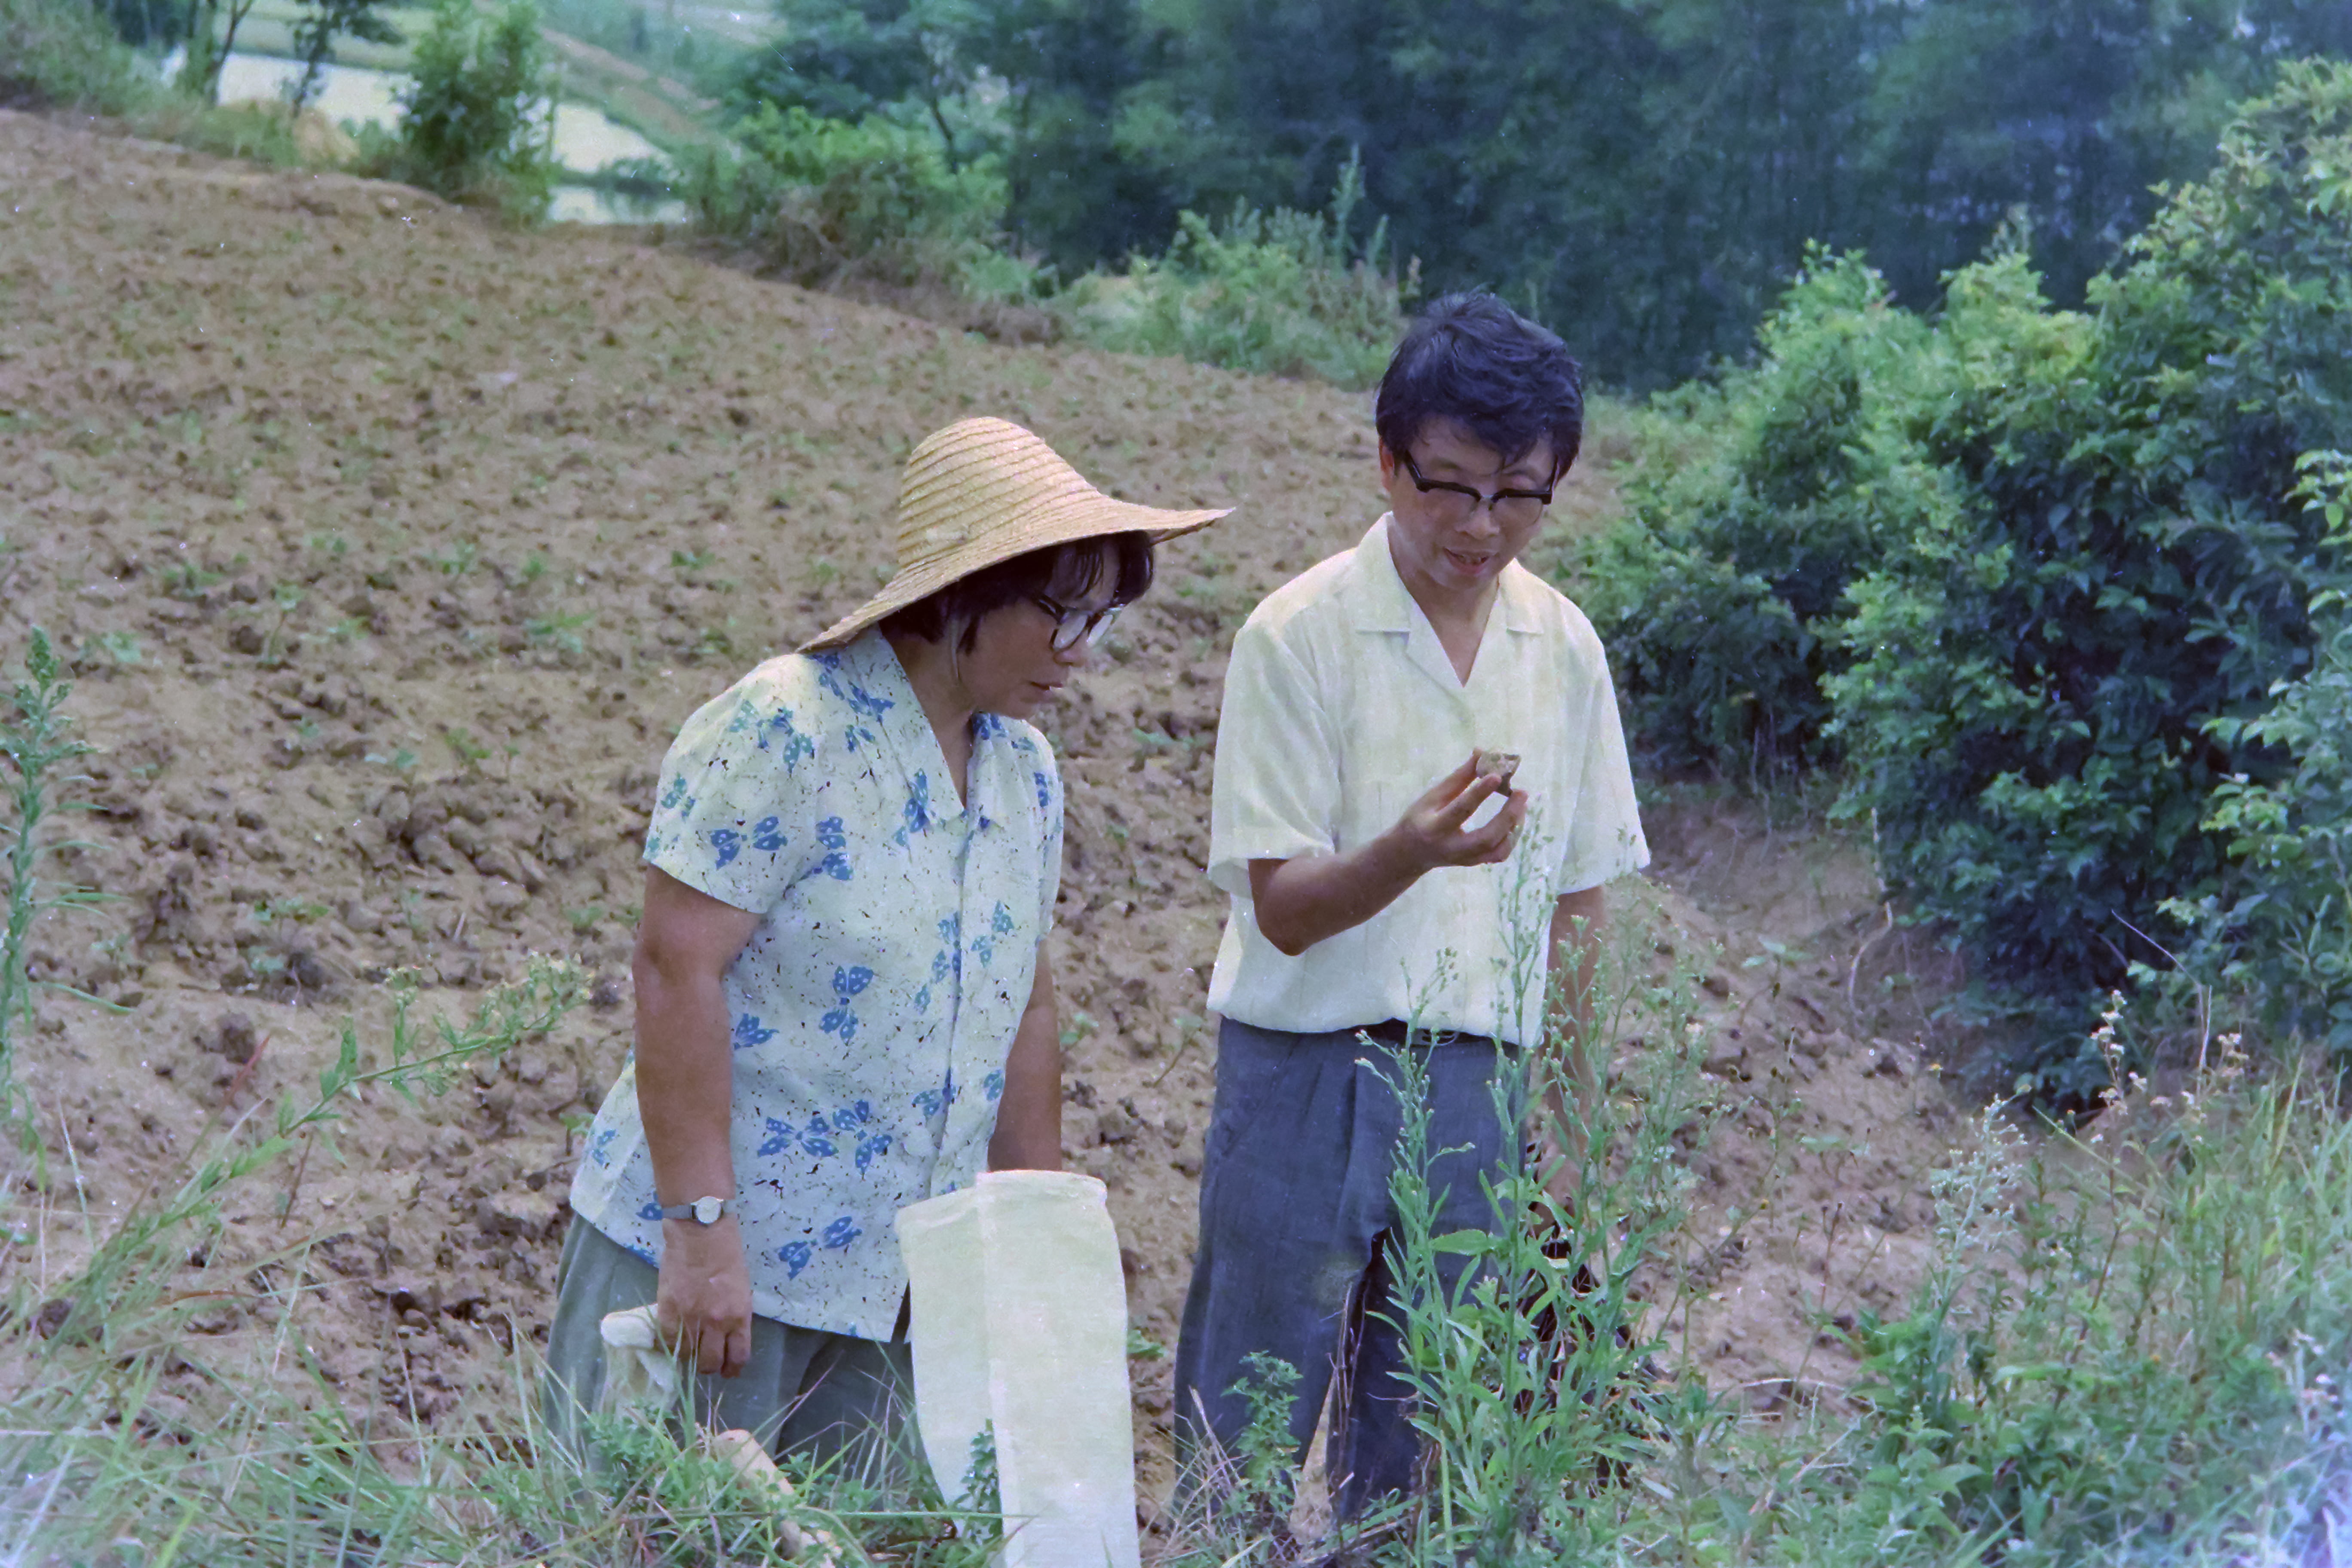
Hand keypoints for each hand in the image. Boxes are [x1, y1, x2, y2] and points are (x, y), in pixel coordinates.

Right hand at [655, 1214, 752, 1377]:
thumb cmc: (726, 1256)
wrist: (700, 1234)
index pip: (738, 1356)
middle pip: (711, 1363)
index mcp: (739, 1316)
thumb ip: (734, 1317)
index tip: (727, 1371)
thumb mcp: (741, 1290)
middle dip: (709, 1366)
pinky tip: (673, 1337)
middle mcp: (716, 1323)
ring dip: (689, 1355)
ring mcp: (690, 1318)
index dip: (732, 1368)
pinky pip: (668, 1341)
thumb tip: (724, 1339)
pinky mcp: (668, 1312)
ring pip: (687, 1356)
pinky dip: (670, 1343)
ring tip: (688, 1346)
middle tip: (706, 1360)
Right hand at [1387, 752, 1528, 873]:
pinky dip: (1512, 837)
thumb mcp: (1433, 795)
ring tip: (1520, 803)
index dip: (1479, 793)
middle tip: (1521, 792)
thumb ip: (1460, 777)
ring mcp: (1465, 859)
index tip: (1497, 775)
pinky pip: (1499, 854)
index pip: (1460, 810)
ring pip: (1497, 849)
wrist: (1410, 852)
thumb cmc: (1420, 817)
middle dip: (1507, 815)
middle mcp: (1451, 847)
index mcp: (1434, 827)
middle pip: (1486, 837)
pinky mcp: (1474, 863)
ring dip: (1514, 825)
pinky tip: (1514, 820)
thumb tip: (1482, 753)